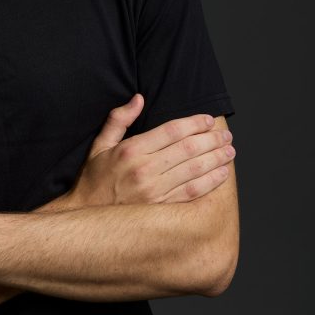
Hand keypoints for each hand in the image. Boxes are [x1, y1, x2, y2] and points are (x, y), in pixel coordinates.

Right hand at [45, 94, 234, 210]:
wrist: (85, 215)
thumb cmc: (94, 179)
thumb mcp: (100, 144)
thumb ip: (118, 119)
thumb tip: (138, 98)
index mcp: (131, 150)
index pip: (171, 131)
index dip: (194, 123)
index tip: (208, 120)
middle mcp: (145, 169)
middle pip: (188, 149)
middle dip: (211, 139)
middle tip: (226, 135)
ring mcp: (155, 191)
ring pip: (194, 170)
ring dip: (216, 158)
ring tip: (229, 151)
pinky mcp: (161, 209)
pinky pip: (192, 193)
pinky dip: (210, 182)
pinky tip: (222, 174)